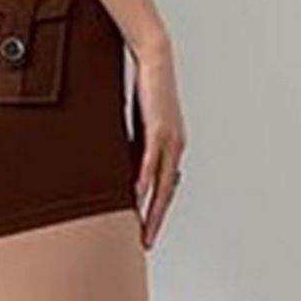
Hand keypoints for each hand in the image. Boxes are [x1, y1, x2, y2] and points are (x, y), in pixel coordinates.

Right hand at [133, 35, 185, 248]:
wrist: (156, 58)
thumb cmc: (147, 86)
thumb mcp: (140, 120)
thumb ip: (136, 141)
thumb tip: (124, 160)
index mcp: (173, 145)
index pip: (167, 185)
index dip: (158, 209)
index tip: (147, 229)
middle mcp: (176, 145)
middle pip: (167, 190)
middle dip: (157, 218)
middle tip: (146, 241)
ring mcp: (170, 137)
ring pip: (163, 180)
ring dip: (153, 207)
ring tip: (142, 227)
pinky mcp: (160, 126)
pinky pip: (152, 158)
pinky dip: (146, 177)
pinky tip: (138, 193)